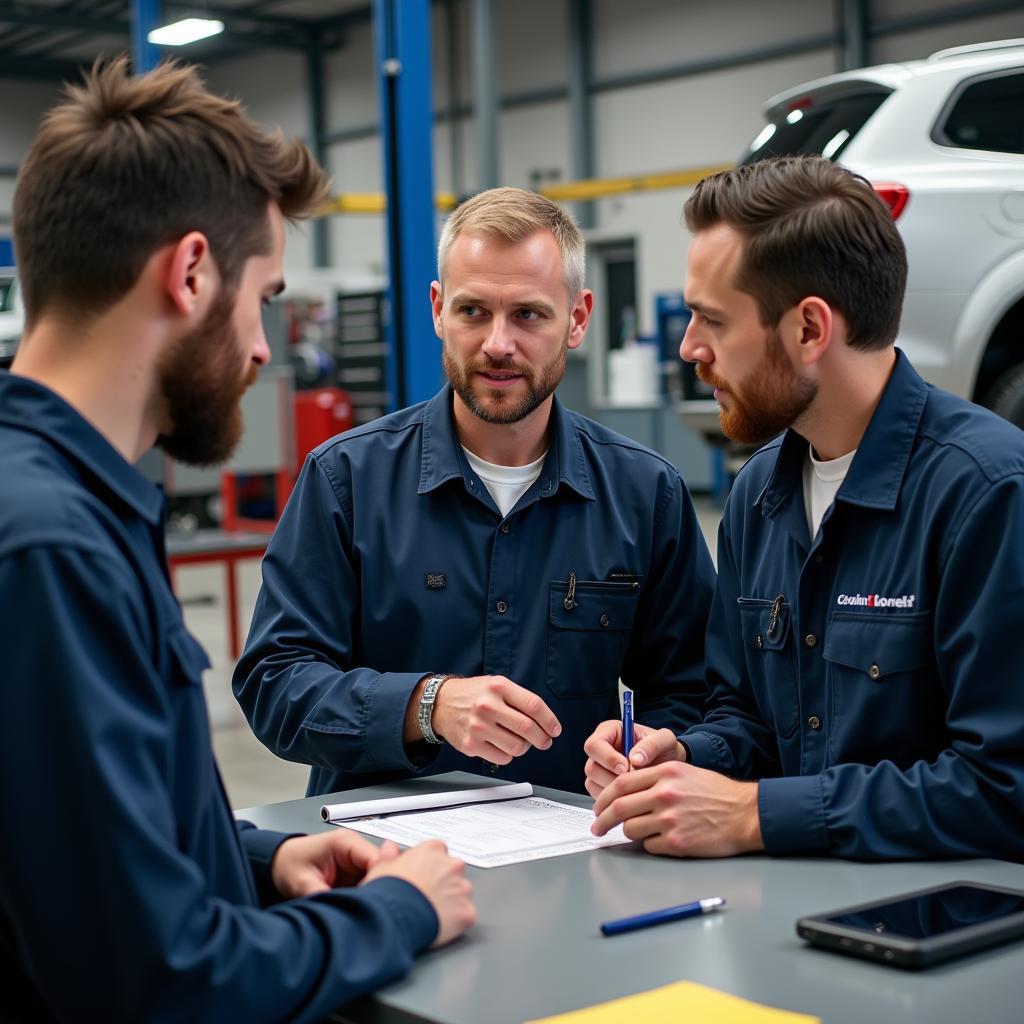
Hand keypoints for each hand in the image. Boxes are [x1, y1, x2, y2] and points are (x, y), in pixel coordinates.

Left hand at [271, 832, 401, 898]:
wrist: (278, 863)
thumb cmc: (288, 864)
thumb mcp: (302, 883)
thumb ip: (323, 894)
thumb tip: (342, 911)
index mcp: (346, 842)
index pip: (377, 859)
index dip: (381, 880)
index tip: (375, 902)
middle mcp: (355, 849)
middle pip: (382, 870)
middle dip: (378, 890)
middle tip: (368, 911)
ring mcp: (356, 862)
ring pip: (378, 879)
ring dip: (372, 895)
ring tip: (363, 913)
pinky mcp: (355, 873)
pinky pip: (369, 885)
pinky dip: (366, 898)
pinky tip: (359, 910)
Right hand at [363, 839, 475, 947]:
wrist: (393, 920)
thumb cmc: (387, 894)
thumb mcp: (380, 867)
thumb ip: (389, 855)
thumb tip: (390, 848)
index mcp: (433, 849)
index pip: (437, 852)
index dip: (427, 867)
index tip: (420, 877)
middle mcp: (452, 865)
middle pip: (452, 871)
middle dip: (442, 883)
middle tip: (425, 897)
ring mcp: (462, 889)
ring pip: (461, 893)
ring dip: (451, 901)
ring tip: (430, 913)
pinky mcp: (467, 912)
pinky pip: (465, 915)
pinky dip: (455, 921)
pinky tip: (439, 925)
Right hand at [431, 675, 561, 763]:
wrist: (441, 704)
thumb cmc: (474, 694)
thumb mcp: (497, 684)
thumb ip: (520, 699)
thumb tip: (545, 722)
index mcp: (498, 687)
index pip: (534, 706)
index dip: (550, 720)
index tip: (555, 729)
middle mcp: (488, 706)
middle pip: (528, 729)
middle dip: (543, 738)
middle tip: (545, 741)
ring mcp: (478, 727)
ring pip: (517, 747)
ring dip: (524, 748)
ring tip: (520, 742)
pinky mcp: (471, 745)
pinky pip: (502, 758)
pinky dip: (508, 755)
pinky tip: (503, 745)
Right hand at [583, 719, 683, 799]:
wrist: (669, 767)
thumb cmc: (664, 749)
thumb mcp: (665, 740)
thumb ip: (651, 744)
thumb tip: (634, 758)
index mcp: (610, 732)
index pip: (594, 745)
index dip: (607, 758)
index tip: (625, 767)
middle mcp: (601, 750)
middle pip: (591, 767)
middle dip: (612, 778)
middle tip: (633, 781)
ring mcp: (600, 769)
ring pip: (593, 783)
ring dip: (614, 790)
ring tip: (636, 787)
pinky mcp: (601, 786)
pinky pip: (599, 796)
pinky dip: (615, 799)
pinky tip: (632, 794)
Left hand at [590, 760, 763, 857]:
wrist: (746, 814)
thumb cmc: (716, 793)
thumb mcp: (684, 773)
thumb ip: (654, 780)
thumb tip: (625, 793)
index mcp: (665, 774)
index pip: (621, 784)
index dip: (604, 797)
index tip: (598, 807)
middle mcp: (665, 794)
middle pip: (619, 808)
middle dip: (603, 819)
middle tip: (597, 827)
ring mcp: (670, 819)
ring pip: (631, 829)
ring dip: (628, 832)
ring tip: (636, 832)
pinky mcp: (677, 842)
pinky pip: (649, 845)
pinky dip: (650, 844)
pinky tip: (661, 840)